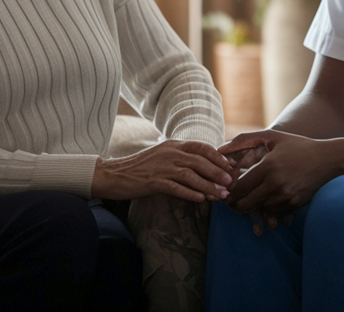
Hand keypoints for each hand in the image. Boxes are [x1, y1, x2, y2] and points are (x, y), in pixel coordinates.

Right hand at [92, 140, 234, 202]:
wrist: (112, 174)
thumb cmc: (140, 168)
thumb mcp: (162, 155)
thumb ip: (181, 158)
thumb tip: (204, 166)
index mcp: (174, 145)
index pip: (202, 147)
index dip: (218, 157)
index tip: (230, 167)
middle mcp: (170, 152)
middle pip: (200, 161)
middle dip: (218, 172)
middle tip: (230, 183)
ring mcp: (162, 167)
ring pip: (191, 175)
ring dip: (208, 186)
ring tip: (220, 195)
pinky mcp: (153, 181)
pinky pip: (176, 188)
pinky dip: (191, 194)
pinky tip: (201, 199)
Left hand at [221, 130, 343, 232]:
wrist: (328, 159)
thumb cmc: (298, 146)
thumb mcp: (273, 137)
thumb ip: (245, 139)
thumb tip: (221, 148)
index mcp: (267, 166)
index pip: (239, 187)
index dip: (230, 192)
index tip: (227, 192)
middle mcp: (275, 183)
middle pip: (246, 204)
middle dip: (236, 205)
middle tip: (232, 202)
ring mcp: (286, 195)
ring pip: (259, 210)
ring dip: (253, 207)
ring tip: (248, 201)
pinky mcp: (294, 204)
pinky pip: (274, 212)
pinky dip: (268, 209)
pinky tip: (267, 200)